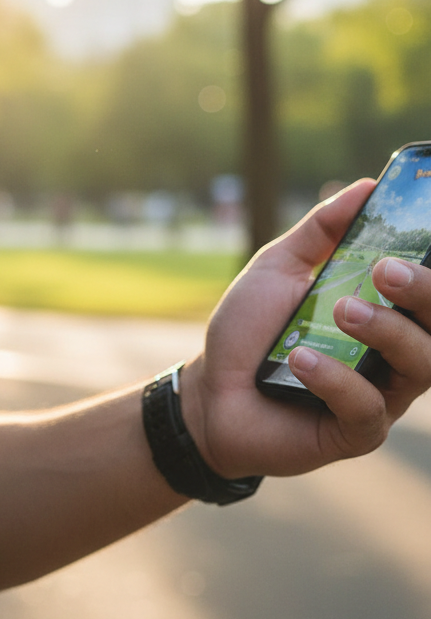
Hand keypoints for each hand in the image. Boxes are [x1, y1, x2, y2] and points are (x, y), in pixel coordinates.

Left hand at [179, 180, 430, 478]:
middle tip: (386, 270)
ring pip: (422, 366)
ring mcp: (380, 395)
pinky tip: (300, 358)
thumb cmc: (249, 330)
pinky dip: (337, 378)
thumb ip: (321, 230)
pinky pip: (367, 407)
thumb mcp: (279, 268)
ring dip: (386, 331)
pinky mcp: (355, 432)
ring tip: (340, 310)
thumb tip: (366, 186)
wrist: (209, 389)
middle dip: (425, 293)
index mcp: (386, 313)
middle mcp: (395, 354)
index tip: (427, 232)